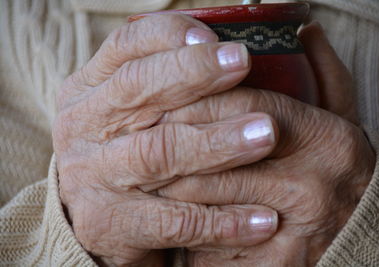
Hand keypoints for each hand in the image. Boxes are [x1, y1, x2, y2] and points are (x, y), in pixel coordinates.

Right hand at [53, 14, 280, 265]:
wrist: (94, 217)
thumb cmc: (125, 149)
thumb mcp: (127, 111)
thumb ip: (158, 84)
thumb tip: (219, 45)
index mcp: (87, 91)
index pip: (123, 47)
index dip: (168, 37)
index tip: (214, 37)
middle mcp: (81, 128)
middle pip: (138, 89)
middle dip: (194, 74)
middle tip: (243, 63)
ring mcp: (91, 178)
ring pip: (158, 152)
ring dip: (216, 142)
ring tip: (266, 134)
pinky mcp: (111, 225)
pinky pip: (174, 221)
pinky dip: (222, 220)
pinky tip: (263, 218)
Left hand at [158, 22, 375, 265]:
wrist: (355, 235)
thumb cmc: (335, 173)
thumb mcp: (341, 122)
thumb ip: (325, 76)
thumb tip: (306, 32)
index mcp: (329, 139)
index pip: (249, 105)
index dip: (200, 98)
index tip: (166, 98)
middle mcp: (315, 182)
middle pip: (219, 152)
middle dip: (171, 143)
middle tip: (136, 136)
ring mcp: (296, 229)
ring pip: (207, 198)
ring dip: (166, 183)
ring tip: (140, 170)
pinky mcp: (275, 265)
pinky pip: (213, 242)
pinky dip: (184, 226)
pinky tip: (164, 212)